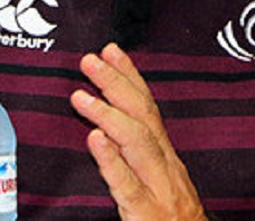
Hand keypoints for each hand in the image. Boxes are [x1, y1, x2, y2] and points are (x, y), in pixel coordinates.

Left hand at [71, 43, 205, 220]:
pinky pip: (129, 184)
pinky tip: (95, 141)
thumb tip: (105, 125)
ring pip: (138, 143)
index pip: (147, 108)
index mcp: (164, 156)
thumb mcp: (159, 179)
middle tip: (90, 60)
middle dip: (116, 84)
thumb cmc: (172, 218)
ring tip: (81, 96)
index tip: (111, 50)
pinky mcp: (148, 213)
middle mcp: (165, 166)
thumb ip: (137, 153)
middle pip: (142, 116)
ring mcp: (158, 188)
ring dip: (108, 114)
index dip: (130, 77)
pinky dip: (112, 160)